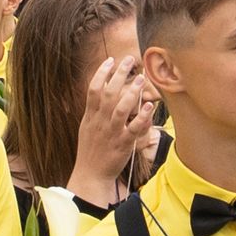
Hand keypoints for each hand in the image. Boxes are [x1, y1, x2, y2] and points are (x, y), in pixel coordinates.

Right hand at [71, 50, 157, 193]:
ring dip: (131, 92)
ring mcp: (111, 133)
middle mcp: (100, 122)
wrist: (90, 175)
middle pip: (108, 93)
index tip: (110, 60)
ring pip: (121, 108)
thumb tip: (101, 92)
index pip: (93, 89)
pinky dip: (141, 117)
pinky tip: (148, 106)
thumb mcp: (86, 128)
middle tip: (129, 60)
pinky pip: (133, 128)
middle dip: (119, 74)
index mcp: (90, 117)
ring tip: (141, 78)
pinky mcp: (123, 144)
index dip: (101, 73)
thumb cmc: (90, 151)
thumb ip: (94, 111)